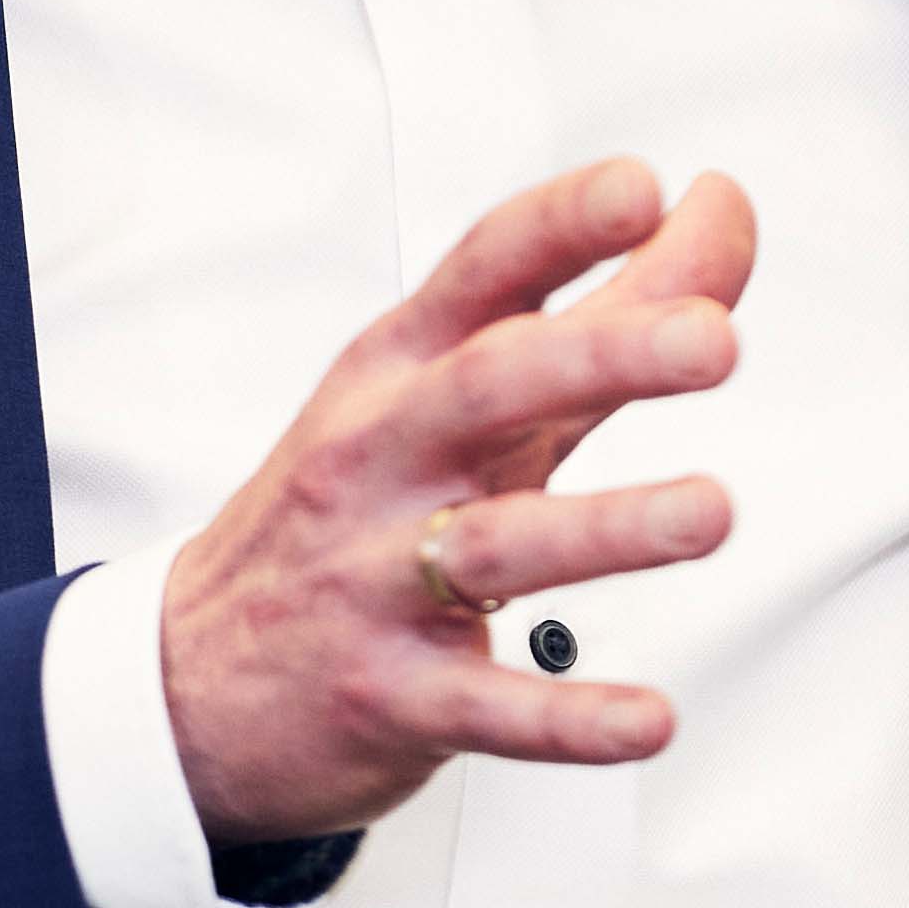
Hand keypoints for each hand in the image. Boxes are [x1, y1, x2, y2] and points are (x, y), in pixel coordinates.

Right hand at [162, 156, 751, 845]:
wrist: (189, 680)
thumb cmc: (348, 512)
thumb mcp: (455, 399)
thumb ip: (601, 314)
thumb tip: (719, 216)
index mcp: (398, 373)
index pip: (480, 276)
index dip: (560, 226)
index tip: (642, 188)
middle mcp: (382, 460)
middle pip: (489, 388)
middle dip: (604, 354)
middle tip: (712, 340)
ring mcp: (376, 578)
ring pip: (498, 545)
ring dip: (609, 527)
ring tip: (709, 511)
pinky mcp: (391, 695)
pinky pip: (489, 708)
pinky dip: (570, 718)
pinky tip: (646, 719)